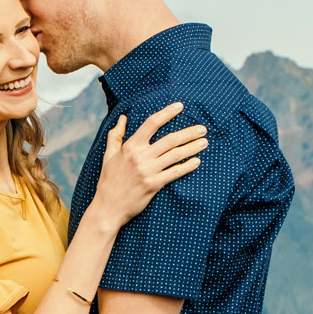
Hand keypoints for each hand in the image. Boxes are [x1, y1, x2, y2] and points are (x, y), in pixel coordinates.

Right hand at [86, 102, 205, 231]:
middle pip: (170, 139)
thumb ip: (115, 135)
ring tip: (204, 142)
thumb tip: (122, 117)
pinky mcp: (154, 185)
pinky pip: (175, 172)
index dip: (167, 113)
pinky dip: (187, 166)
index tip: (180, 106)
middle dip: (189, 133)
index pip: (151, 123)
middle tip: (202, 129)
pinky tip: (197, 161)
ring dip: (192, 148)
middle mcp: (140, 156)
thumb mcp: (108, 155)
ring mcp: (148, 171)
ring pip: (175, 155)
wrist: (108, 207)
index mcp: (130, 146)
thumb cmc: (109, 180)